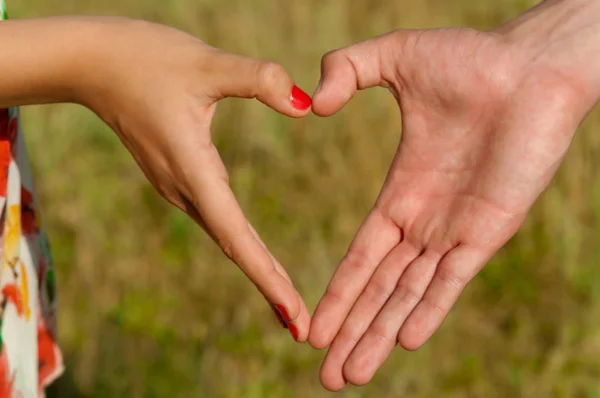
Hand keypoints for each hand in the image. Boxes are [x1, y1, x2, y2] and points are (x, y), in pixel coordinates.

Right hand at [0, 17, 312, 339]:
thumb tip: (305, 103)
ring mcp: (179, 186)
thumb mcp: (204, 64)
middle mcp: (184, 189)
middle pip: (234, 247)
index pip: (237, 236)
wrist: (94, 63)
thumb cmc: (145, 58)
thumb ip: (256, 79)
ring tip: (286, 301)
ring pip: (225, 235)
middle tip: (302, 328)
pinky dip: (242, 243)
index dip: (267, 277)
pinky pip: (216, 218)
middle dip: (268, 287)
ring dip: (256, 268)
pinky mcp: (178, 175)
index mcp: (193, 170)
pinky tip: (255, 253)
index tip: (293, 314)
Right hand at [308, 0, 599, 389]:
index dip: (337, 293)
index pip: (362, 257)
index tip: (312, 326)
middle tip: (327, 378)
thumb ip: (346, 69)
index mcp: (402, 194)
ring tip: (352, 376)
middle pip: (380, 290)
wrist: (533, 63)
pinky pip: (452, 277)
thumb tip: (314, 103)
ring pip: (410, 293)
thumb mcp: (392, 56)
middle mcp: (426, 222)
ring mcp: (456, 229)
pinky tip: (404, 339)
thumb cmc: (471, 57)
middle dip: (352, 332)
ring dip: (380, 334)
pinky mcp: (489, 228)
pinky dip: (429, 308)